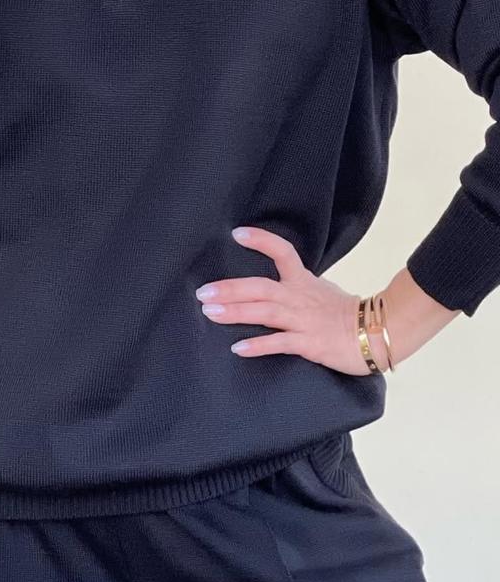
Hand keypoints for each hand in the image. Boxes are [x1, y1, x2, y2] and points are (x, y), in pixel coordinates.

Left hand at [195, 226, 386, 374]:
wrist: (379, 333)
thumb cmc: (349, 314)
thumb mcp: (322, 291)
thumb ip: (298, 287)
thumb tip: (277, 286)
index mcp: (303, 281)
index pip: (282, 252)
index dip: (261, 241)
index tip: (238, 233)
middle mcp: (299, 297)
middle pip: (260, 287)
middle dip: (230, 289)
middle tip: (203, 292)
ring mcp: (304, 320)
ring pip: (265, 312)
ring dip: (235, 312)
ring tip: (210, 313)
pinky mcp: (310, 343)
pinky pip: (280, 343)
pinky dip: (258, 345)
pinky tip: (238, 348)